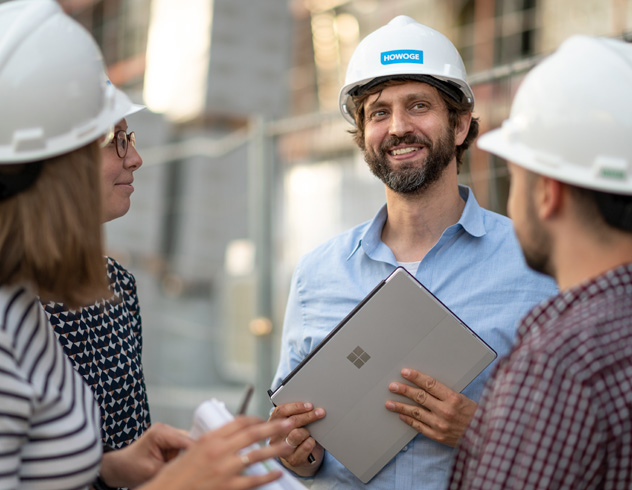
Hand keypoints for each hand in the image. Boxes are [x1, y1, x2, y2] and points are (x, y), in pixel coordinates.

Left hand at [99, 422, 192, 487]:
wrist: (119, 468)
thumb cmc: (130, 468)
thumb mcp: (152, 471)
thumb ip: (173, 467)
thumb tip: (191, 469)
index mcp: (160, 433)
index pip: (187, 440)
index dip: (198, 451)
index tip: (207, 461)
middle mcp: (167, 430)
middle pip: (191, 440)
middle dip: (194, 454)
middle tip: (198, 468)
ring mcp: (169, 434)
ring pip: (189, 445)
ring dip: (188, 457)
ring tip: (185, 469)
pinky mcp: (170, 441)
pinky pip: (184, 449)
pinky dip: (184, 458)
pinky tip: (181, 466)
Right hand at [138, 416, 294, 489]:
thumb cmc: (175, 476)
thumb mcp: (192, 451)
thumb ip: (211, 443)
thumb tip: (229, 438)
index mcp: (209, 438)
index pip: (239, 422)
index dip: (256, 419)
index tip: (265, 419)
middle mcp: (218, 450)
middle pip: (253, 433)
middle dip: (274, 427)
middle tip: (289, 423)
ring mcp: (224, 469)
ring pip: (257, 455)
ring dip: (276, 449)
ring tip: (288, 445)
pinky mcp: (228, 487)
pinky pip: (254, 480)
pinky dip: (268, 476)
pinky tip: (277, 473)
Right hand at [268, 401, 325, 476]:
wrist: (303, 457)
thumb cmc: (300, 434)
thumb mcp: (296, 422)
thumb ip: (297, 414)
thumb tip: (310, 406)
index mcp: (273, 423)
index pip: (281, 411)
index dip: (296, 407)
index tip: (309, 405)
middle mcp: (275, 436)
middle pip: (291, 422)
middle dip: (308, 416)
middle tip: (320, 413)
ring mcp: (282, 449)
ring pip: (297, 434)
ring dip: (308, 431)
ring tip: (311, 433)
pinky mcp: (292, 460)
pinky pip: (305, 446)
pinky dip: (312, 442)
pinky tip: (312, 442)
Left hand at [385, 369, 476, 446]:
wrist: (486, 438)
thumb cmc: (476, 416)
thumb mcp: (464, 399)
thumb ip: (446, 393)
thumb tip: (426, 385)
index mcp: (454, 398)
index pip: (430, 384)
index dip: (416, 377)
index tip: (405, 372)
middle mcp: (445, 411)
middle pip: (419, 397)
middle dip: (404, 390)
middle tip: (392, 386)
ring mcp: (440, 425)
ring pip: (416, 412)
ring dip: (401, 406)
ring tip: (389, 403)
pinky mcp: (438, 436)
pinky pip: (419, 427)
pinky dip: (409, 420)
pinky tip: (401, 415)